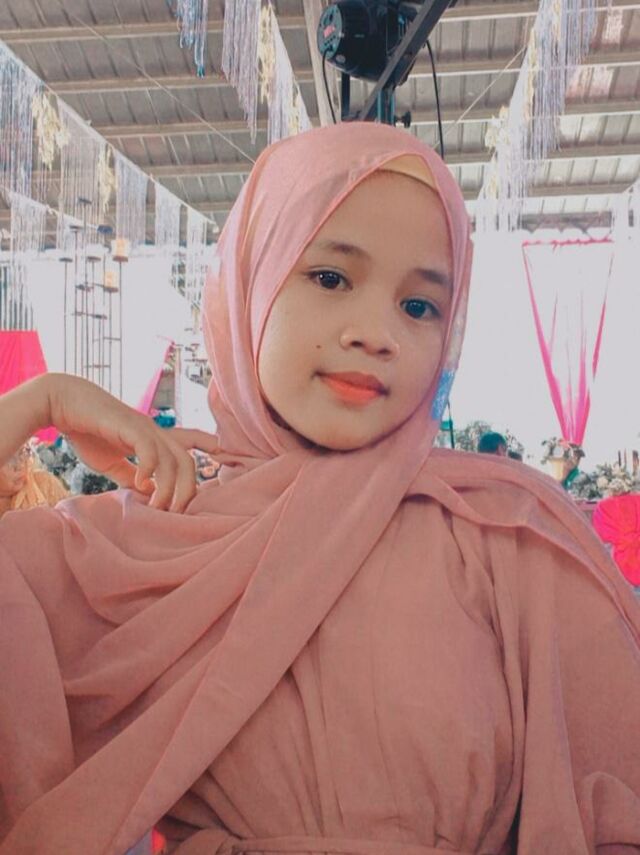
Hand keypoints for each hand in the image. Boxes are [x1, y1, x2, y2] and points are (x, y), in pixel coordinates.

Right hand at [46, 374, 218, 511]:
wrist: (63, 404)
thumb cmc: (87, 430)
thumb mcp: (112, 461)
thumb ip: (131, 476)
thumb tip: (146, 493)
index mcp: (153, 437)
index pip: (189, 440)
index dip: (208, 446)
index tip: (223, 454)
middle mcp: (155, 431)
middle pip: (187, 462)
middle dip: (187, 490)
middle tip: (176, 514)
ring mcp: (144, 427)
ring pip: (173, 460)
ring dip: (169, 489)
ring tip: (159, 507)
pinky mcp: (130, 426)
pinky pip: (150, 450)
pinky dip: (151, 470)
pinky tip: (142, 485)